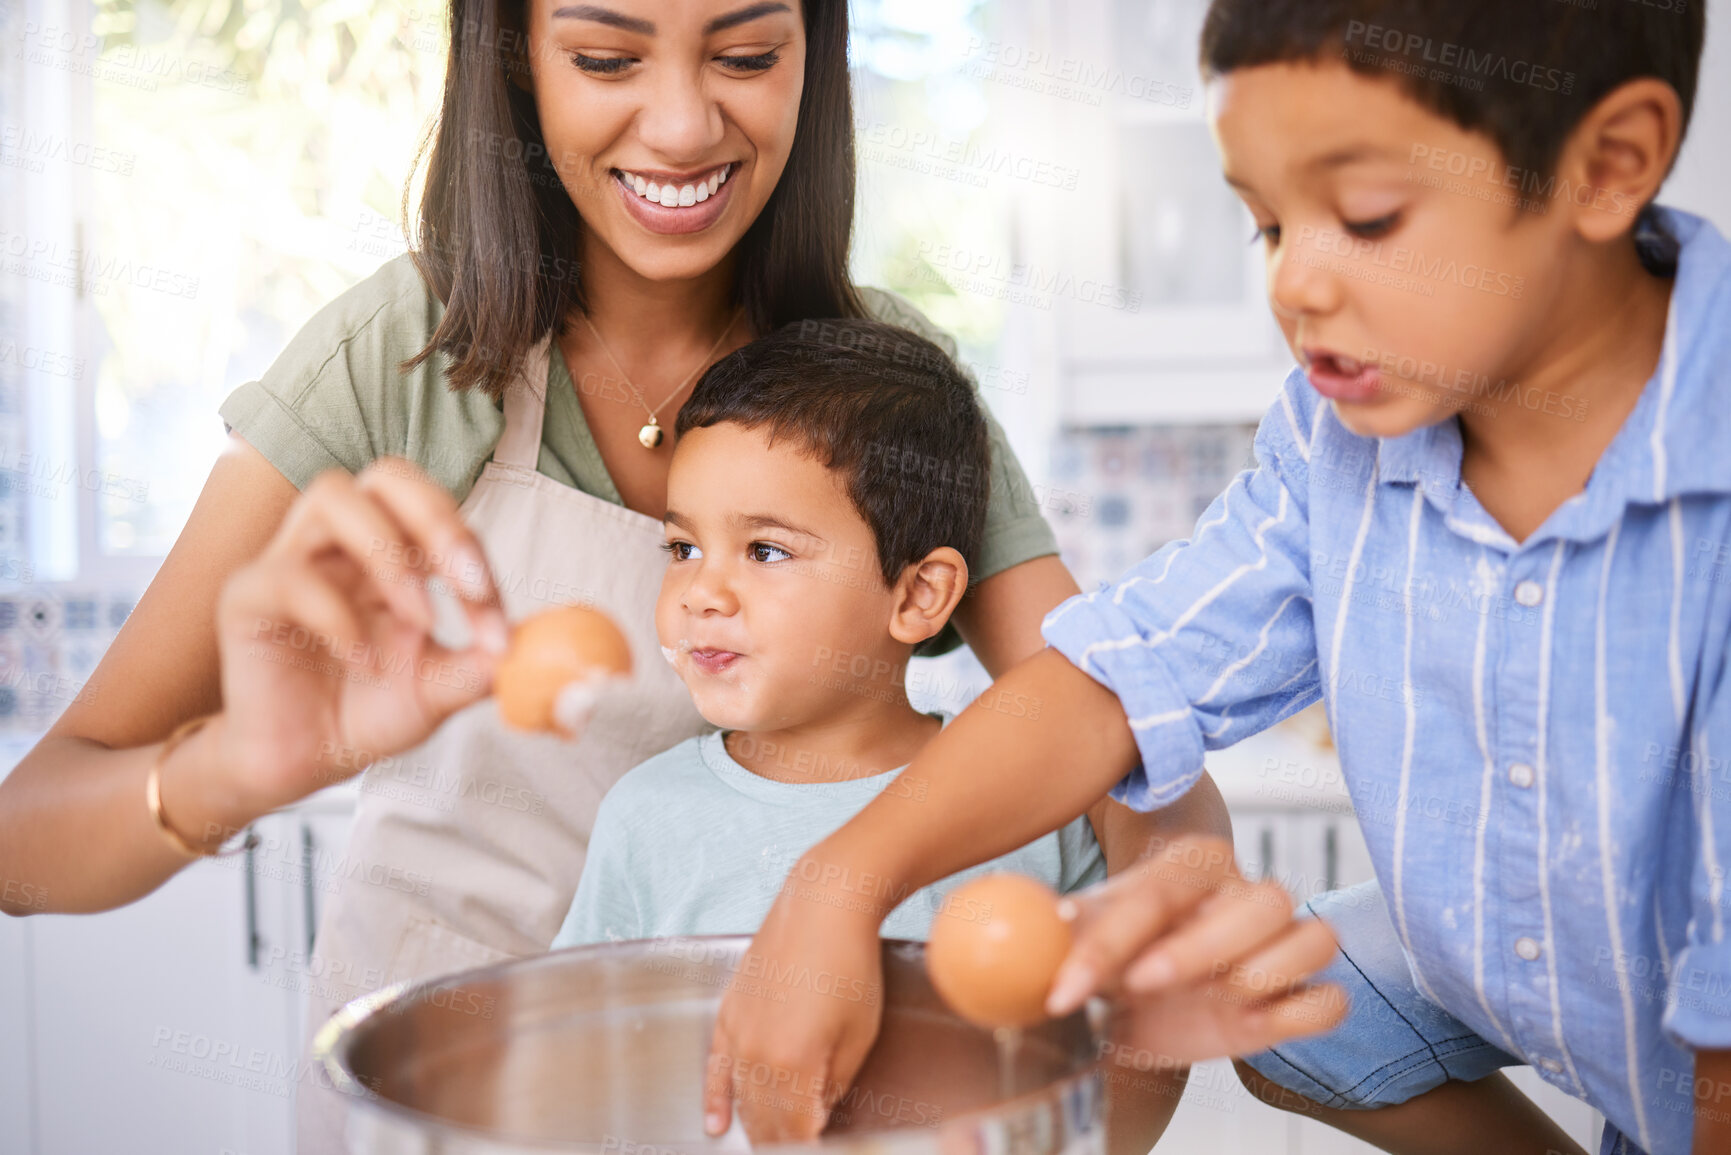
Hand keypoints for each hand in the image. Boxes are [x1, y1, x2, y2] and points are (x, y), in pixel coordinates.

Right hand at [214, 457, 508, 813]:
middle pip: (387, 474)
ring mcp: (290, 559)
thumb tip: (523, 644)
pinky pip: (289, 576)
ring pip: (331, 496)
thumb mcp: (438, 692)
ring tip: (420, 621)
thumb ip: (479, 665)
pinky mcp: (246, 596)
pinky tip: (364, 662)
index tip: (498, 624)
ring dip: (389, 554)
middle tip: (471, 586)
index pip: (438, 513)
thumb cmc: (366, 712)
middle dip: (439, 518)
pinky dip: (338, 616)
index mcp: (392, 550)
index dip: (475, 556)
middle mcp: (341, 542)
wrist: (302, 762)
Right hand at [703, 881, 884, 1141]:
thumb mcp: (858, 1036)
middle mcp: (756, 1055)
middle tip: (801, 1145)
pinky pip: (715, 1068)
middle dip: (782, 1143)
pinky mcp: (728, 1012)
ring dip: (756, 1128)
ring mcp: (737, 1033)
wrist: (824, 905)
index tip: (820, 1149)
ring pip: (741, 1100)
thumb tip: (819, 1112)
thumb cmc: (850, 964)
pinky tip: (715, 1124)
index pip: (796, 1132)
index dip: (808, 1147)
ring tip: (769, 1145)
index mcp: (793, 1065)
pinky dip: (715, 1099)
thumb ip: (835, 1085)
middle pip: (765, 1123)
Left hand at [1049, 835, 1346, 1061]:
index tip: (1065, 990)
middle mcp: (1242, 896)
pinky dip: (1303, 1012)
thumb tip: (981, 934)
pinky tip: (1253, 1022)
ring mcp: (1278, 945)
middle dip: (1201, 947)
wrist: (1138, 988)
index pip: (1157, 893)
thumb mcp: (1067, 937)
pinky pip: (1330, 999)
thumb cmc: (1108, 950)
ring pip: (1314, 938)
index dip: (1108, 943)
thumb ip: (1037, 931)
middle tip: (1142, 984)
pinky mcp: (1295, 996)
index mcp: (1186, 866)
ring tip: (1211, 999)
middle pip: (1264, 900)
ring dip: (1263, 974)